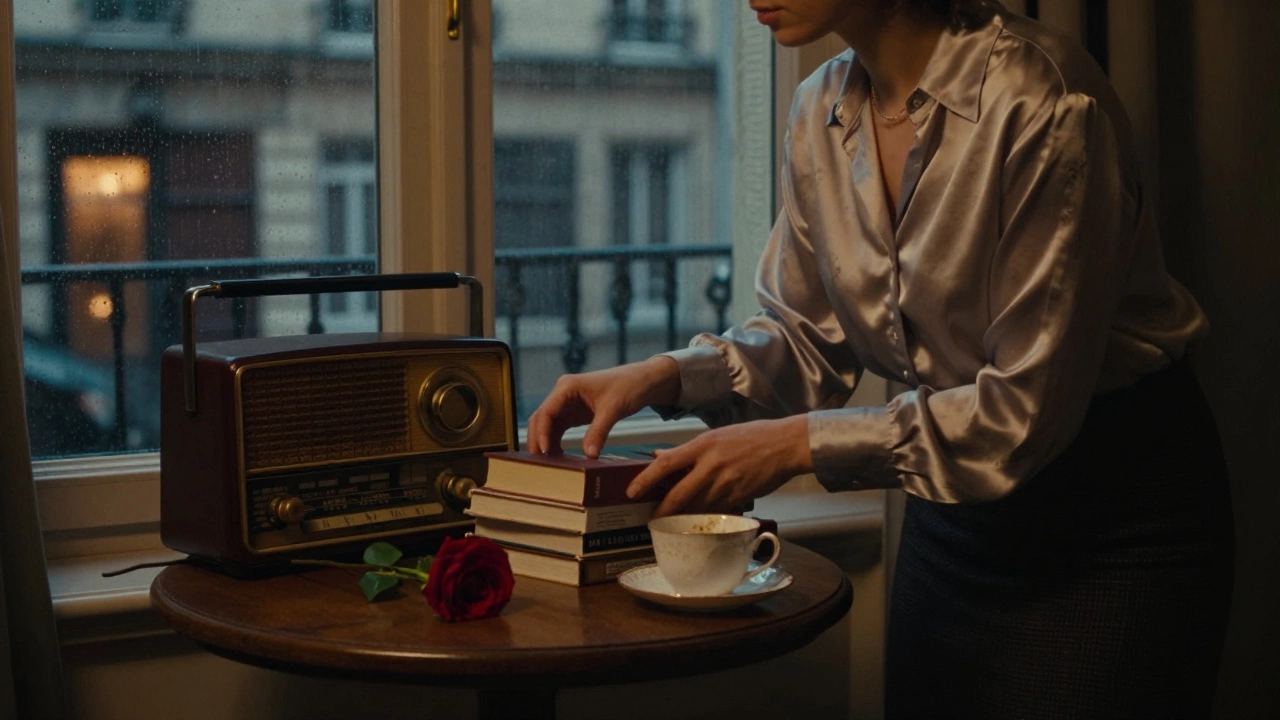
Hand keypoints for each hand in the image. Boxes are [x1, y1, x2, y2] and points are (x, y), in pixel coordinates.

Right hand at [526, 357, 680, 457]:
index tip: (545, 452)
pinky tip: (559, 457)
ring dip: (545, 443)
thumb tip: (588, 455)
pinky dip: (556, 442)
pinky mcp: (574, 414)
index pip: (546, 412)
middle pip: (540, 419)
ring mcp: (567, 404)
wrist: (643, 381)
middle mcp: (562, 394)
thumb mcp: (613, 409)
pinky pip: (559, 429)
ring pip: (547, 426)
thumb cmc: (628, 386)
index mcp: (567, 387)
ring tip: (547, 464)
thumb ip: (599, 431)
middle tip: (539, 463)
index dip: (541, 432)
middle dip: (537, 439)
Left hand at [626, 415, 814, 516]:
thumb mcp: (716, 435)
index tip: (631, 492)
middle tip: (652, 520)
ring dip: (683, 517)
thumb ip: (688, 450)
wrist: (785, 445)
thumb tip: (659, 456)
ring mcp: (726, 483)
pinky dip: (706, 517)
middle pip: (679, 494)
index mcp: (702, 445)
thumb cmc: (750, 437)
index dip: (645, 479)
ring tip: (672, 523)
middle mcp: (711, 465)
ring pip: (697, 507)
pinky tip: (699, 521)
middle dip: (663, 511)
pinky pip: (716, 511)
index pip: (666, 464)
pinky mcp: (739, 497)